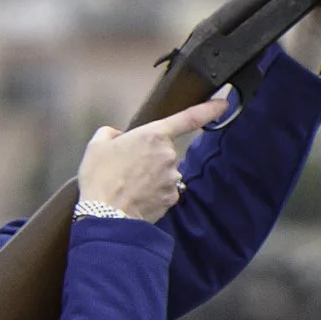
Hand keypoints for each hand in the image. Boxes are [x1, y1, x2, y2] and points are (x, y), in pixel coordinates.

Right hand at [77, 95, 231, 221]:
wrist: (105, 215)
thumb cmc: (100, 178)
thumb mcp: (96, 146)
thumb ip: (110, 134)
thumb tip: (117, 136)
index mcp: (153, 135)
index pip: (189, 118)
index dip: (209, 109)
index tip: (224, 104)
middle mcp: (168, 154)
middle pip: (165, 151)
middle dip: (151, 157)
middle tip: (128, 168)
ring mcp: (173, 178)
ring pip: (165, 172)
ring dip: (152, 176)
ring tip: (129, 185)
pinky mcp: (172, 198)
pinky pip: (166, 191)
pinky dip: (154, 193)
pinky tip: (137, 197)